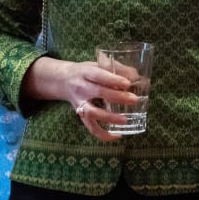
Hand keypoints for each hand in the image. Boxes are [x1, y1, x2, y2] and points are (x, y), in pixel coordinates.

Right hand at [22, 56, 136, 141]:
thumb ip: (115, 68)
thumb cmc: (85, 72)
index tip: (127, 83)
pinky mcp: (81, 115)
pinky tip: (117, 135)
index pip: (99, 76)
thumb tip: (135, 75)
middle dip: (117, 97)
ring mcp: (79, 103)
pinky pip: (91, 127)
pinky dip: (103, 134)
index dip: (113, 80)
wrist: (62, 80)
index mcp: (85, 72)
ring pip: (93, 113)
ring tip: (125, 120)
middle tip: (134, 99)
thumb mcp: (96, 64)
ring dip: (109, 117)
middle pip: (98, 93)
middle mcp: (81, 88)